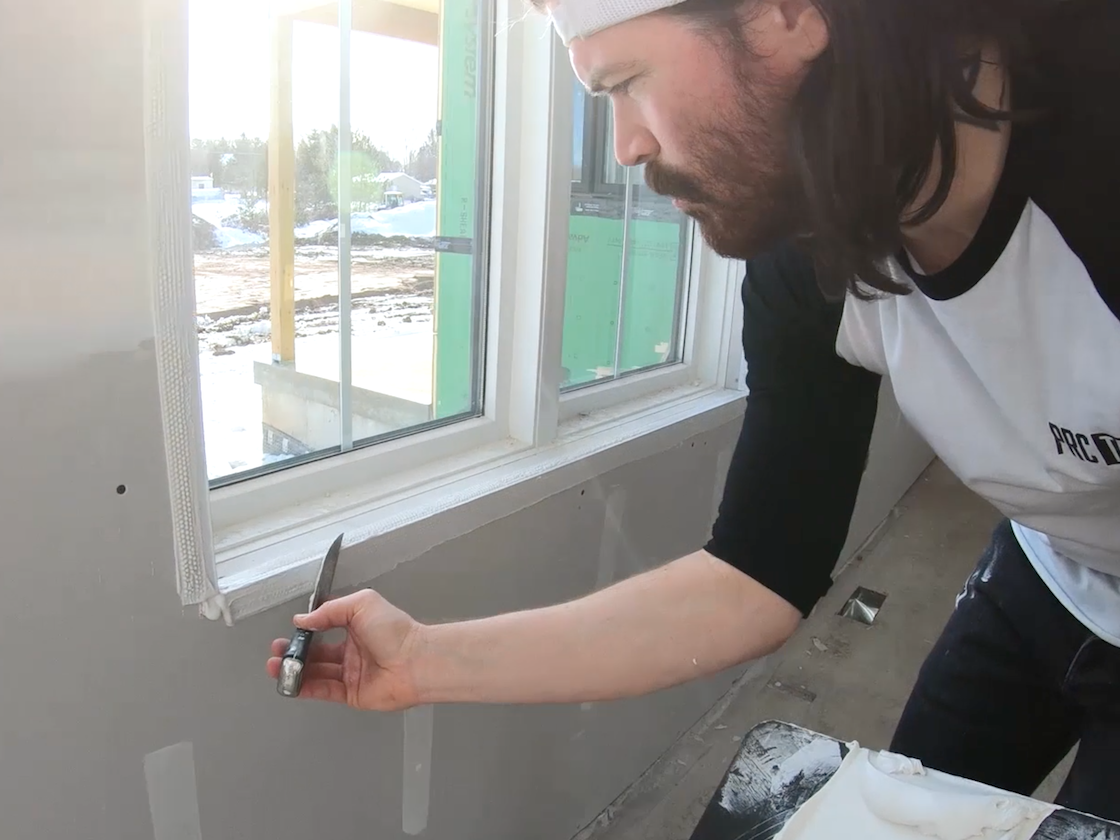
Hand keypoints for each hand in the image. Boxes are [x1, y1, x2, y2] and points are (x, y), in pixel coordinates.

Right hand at [266, 589, 423, 710]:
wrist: (415, 661)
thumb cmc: (394, 630)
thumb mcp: (361, 604)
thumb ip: (330, 610)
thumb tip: (303, 619)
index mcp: (357, 628)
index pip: (325, 628)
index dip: (307, 631)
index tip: (290, 631)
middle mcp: (353, 651)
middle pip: (317, 653)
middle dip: (295, 652)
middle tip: (276, 652)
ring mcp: (352, 674)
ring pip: (317, 673)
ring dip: (295, 670)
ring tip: (275, 666)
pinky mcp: (352, 694)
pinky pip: (324, 690)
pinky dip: (305, 688)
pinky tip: (289, 683)